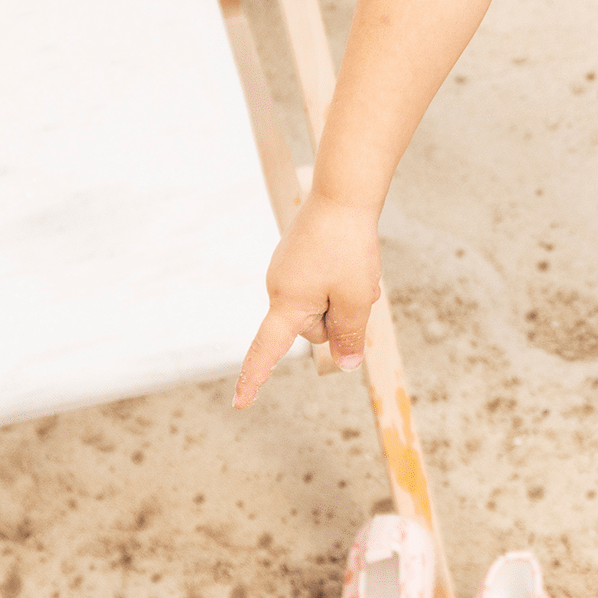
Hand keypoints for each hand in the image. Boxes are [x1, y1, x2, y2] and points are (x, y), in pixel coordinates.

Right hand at [234, 190, 383, 407]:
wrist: (343, 194)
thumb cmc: (347, 247)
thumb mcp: (354, 298)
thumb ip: (348, 335)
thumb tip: (345, 364)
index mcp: (286, 302)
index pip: (265, 350)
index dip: (254, 378)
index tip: (240, 403)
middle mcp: (279, 287)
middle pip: (313, 326)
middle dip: (339, 316)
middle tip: (357, 286)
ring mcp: (288, 271)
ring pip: (322, 303)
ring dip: (343, 296)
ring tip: (355, 267)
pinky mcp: (298, 258)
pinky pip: (323, 283)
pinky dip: (340, 279)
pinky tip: (350, 257)